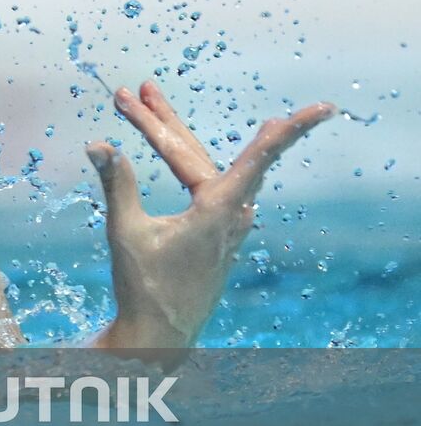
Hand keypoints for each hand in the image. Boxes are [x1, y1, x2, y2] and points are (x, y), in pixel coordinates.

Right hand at [88, 81, 334, 347]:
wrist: (159, 334)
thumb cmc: (145, 288)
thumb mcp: (127, 233)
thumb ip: (118, 184)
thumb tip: (98, 144)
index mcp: (217, 211)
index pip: (259, 158)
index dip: (292, 130)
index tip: (326, 109)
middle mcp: (229, 213)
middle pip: (195, 152)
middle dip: (161, 120)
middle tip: (136, 91)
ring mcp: (224, 223)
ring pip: (198, 165)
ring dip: (169, 135)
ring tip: (144, 106)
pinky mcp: (214, 231)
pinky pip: (203, 183)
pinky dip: (181, 160)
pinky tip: (173, 148)